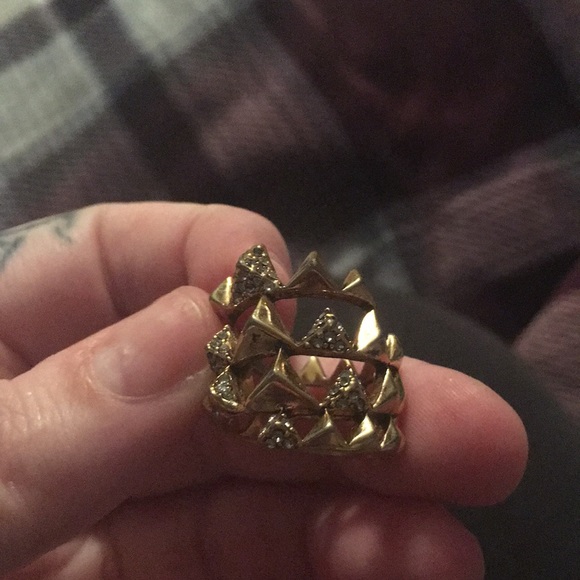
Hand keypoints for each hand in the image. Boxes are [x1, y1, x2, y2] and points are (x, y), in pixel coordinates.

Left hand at [0, 202, 526, 578]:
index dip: (225, 267)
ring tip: (451, 532)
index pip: (132, 257)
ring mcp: (110, 502)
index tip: (302, 312)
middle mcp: (74, 408)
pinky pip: (242, 554)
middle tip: (467, 429)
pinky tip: (404, 562)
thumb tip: (209, 326)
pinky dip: (326, 556)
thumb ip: (56, 412)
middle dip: (345, 400)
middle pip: (228, 379)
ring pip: (252, 476)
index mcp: (3, 336)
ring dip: (358, 498)